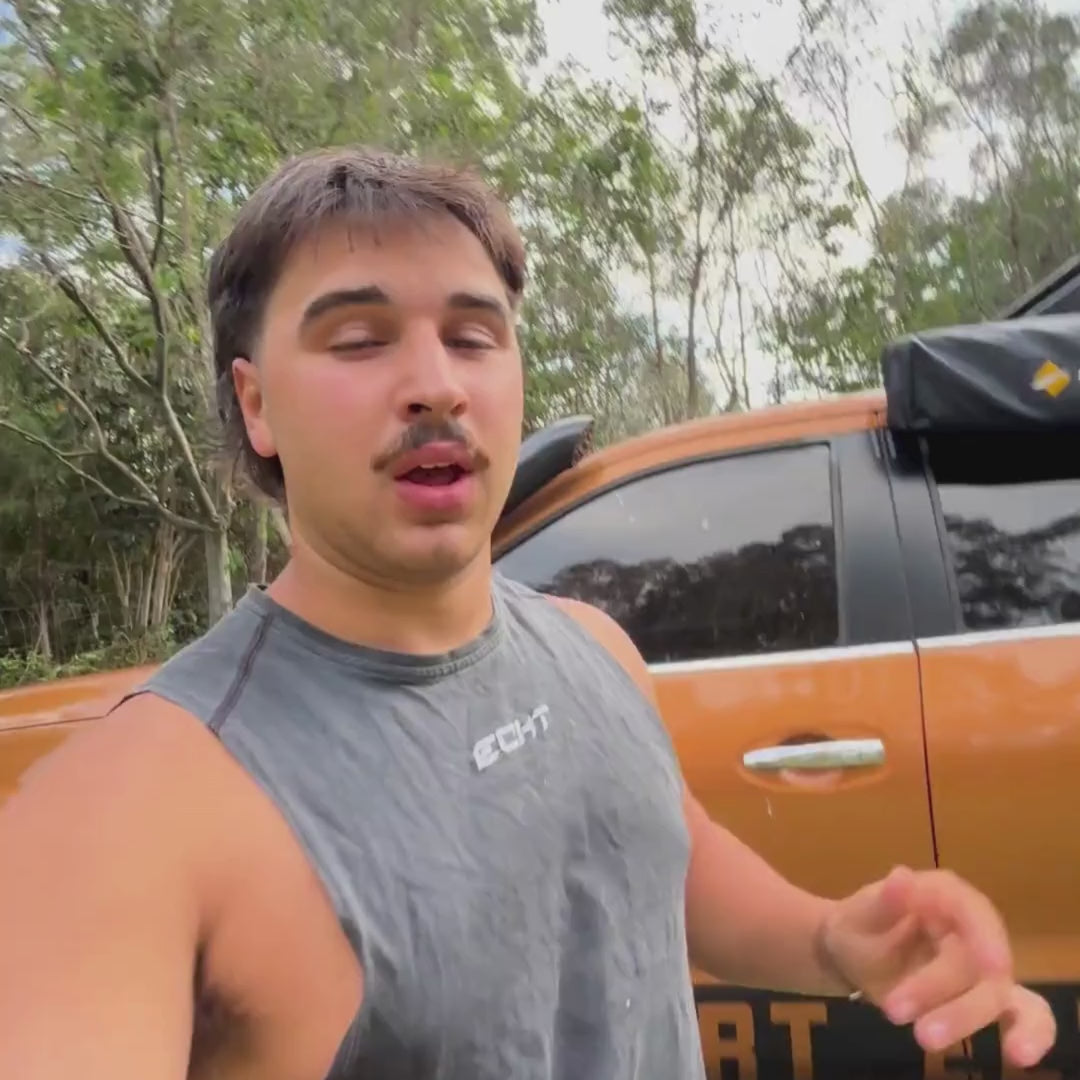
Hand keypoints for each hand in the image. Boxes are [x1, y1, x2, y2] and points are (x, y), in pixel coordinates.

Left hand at [820, 866, 1055, 1068]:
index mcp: (941, 894)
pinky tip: (1020, 1055)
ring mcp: (981, 964)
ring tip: (925, 1038)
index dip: (986, 936)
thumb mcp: (856, 916)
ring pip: (997, 990)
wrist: (851, 956)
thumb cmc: (858, 928)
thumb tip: (902, 876)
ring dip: (967, 1016)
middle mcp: (970, 926)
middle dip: (938, 989)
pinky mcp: (985, 997)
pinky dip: (1030, 1033)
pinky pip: (1022, 1013)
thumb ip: (881, 903)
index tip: (992, 967)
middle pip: (975, 960)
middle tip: (892, 1011)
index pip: (971, 908)